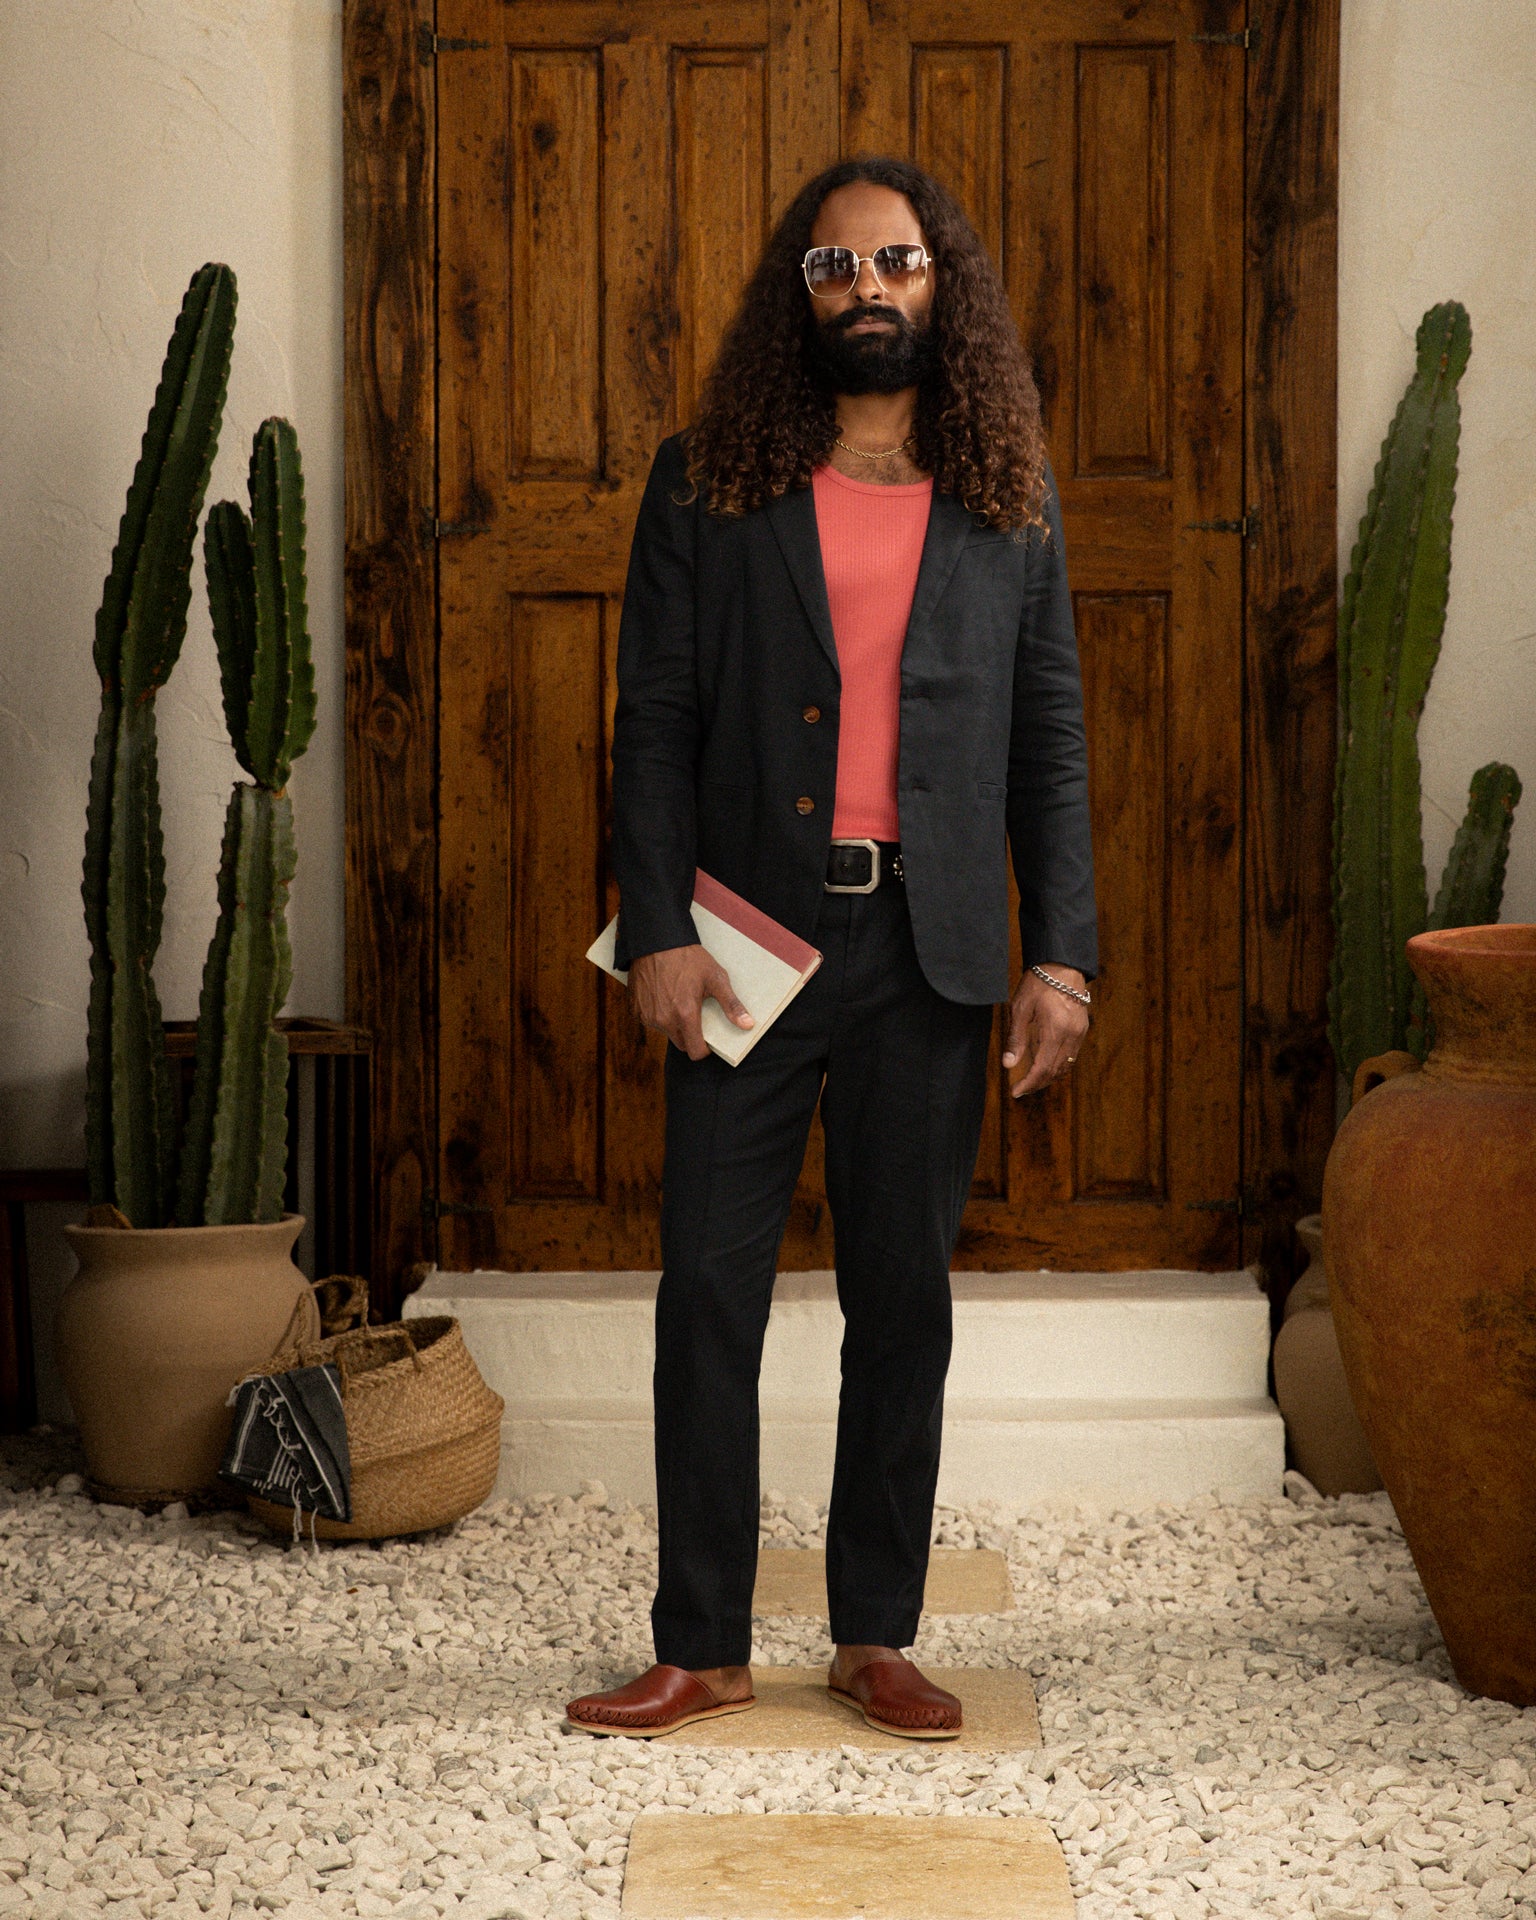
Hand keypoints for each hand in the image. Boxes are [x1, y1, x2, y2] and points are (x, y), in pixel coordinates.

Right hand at [629, 945, 753, 1060]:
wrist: (656, 941)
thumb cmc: (688, 958)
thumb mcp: (715, 978)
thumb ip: (731, 1005)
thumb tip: (747, 1025)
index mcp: (685, 1015)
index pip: (695, 1052)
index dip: (704, 1049)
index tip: (708, 1039)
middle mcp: (664, 1020)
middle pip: (681, 1043)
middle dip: (690, 1036)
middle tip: (695, 1015)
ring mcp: (647, 1015)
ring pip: (665, 1032)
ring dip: (673, 1024)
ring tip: (678, 1000)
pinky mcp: (635, 1009)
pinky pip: (650, 1021)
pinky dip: (657, 1014)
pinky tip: (663, 996)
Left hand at [1002, 964, 1089, 1097]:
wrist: (1062, 965)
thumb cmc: (1038, 984)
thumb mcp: (1020, 1009)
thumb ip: (1016, 1039)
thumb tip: (1008, 1064)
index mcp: (1055, 1031)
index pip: (1042, 1069)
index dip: (1028, 1084)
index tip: (1015, 1091)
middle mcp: (1071, 1036)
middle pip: (1055, 1072)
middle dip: (1037, 1084)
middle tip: (1020, 1089)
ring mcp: (1080, 1033)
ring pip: (1066, 1066)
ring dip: (1049, 1077)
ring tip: (1031, 1081)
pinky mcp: (1082, 1029)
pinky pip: (1072, 1056)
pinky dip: (1059, 1066)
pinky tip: (1046, 1065)